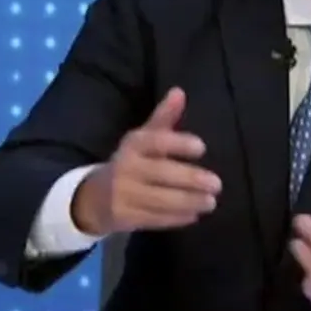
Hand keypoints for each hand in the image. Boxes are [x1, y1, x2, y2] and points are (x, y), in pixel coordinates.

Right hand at [72, 87, 221, 235]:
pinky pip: (154, 219)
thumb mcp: (143, 137)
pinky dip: (176, 218)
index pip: (156, 142)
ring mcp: (123, 195)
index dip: (179, 144)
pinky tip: (194, 215)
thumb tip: (179, 91)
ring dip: (189, 202)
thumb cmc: (129, 162)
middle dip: (191, 179)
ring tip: (211, 202)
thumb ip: (163, 117)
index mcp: (133, 144)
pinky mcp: (125, 218)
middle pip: (161, 173)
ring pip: (160, 200)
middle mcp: (126, 168)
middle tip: (217, 184)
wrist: (92, 197)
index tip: (202, 147)